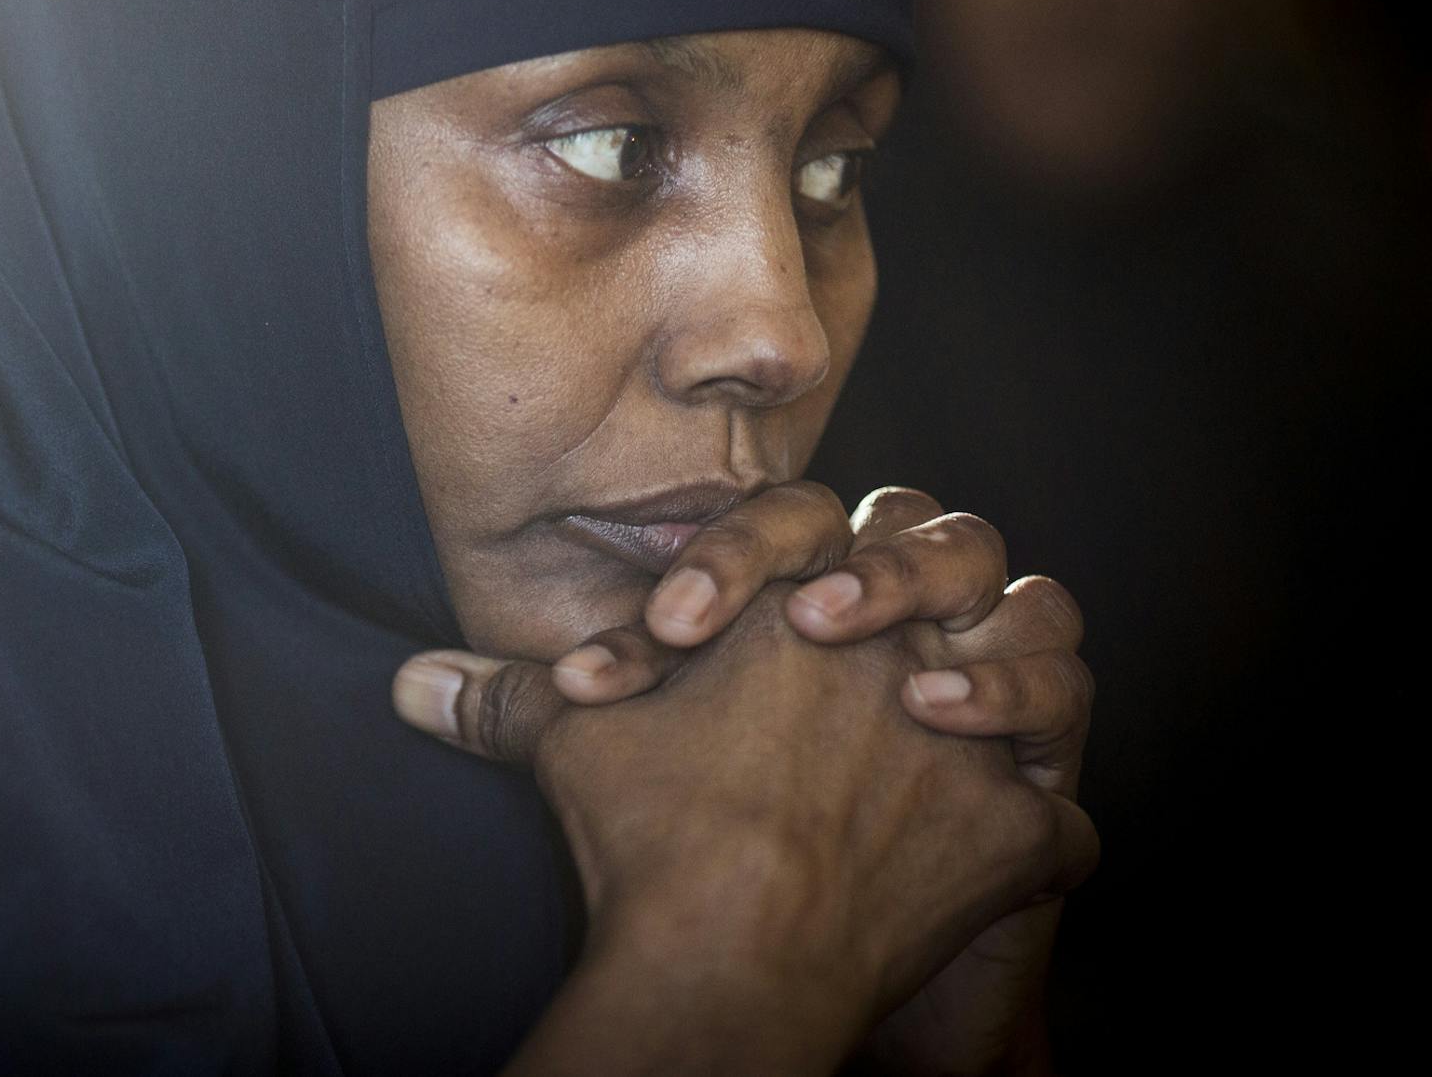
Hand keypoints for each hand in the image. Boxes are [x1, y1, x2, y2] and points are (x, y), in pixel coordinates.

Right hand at [392, 578, 1096, 1074]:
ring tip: (963, 720)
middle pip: (963, 558)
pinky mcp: (1012, 839)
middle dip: (929, 586)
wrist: (726, 949)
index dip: (799, 560)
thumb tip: (409, 682)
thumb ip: (501, 693)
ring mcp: (973, 741)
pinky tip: (994, 852)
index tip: (759, 625)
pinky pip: (1062, 826)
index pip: (834, 524)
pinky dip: (1035, 841)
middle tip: (880, 642)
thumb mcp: (568, 740)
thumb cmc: (649, 832)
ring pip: (1054, 664)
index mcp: (804, 600)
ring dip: (1020, 688)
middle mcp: (906, 649)